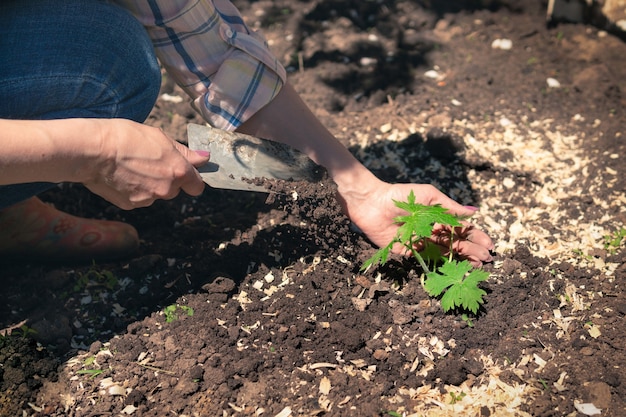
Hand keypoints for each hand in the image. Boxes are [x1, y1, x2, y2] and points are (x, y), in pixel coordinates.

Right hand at [83, 119, 209, 208]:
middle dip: (167, 179)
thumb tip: (204, 158)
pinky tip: (121, 175)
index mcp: (178, 171)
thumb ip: (184, 152)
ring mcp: (148, 200)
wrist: (92, 151)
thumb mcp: (159, 136)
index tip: (185, 171)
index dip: (192, 179)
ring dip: (150, 185)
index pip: (197, 186)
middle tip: (150, 162)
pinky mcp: (130, 205)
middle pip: (175, 190)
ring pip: (156, 194)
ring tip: (131, 167)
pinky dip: (133, 190)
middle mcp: (166, 190)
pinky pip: (139, 198)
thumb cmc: (125, 137)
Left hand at [341, 181, 493, 266]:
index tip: (489, 244)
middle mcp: (430, 232)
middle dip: (472, 250)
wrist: (372, 202)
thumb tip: (474, 212)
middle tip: (486, 258)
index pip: (461, 230)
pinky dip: (440, 264)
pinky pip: (425, 260)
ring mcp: (420, 243)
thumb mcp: (429, 196)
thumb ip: (450, 207)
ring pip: (444, 254)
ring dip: (462, 259)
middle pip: (455, 244)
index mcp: (437, 218)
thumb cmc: (401, 195)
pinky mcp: (406, 252)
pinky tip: (454, 267)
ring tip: (477, 263)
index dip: (475, 237)